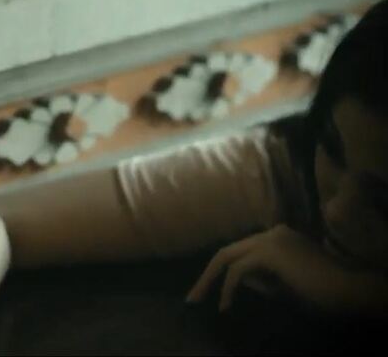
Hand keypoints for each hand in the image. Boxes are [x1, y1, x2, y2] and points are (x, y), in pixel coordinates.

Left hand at [186, 224, 341, 311]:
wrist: (347, 290)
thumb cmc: (320, 291)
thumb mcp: (282, 285)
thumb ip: (259, 278)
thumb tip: (235, 279)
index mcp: (277, 236)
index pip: (239, 250)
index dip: (219, 271)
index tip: (204, 291)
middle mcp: (272, 232)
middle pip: (227, 251)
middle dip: (206, 275)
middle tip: (191, 298)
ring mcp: (271, 238)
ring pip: (227, 257)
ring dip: (210, 281)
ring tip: (198, 300)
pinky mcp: (270, 252)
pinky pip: (238, 270)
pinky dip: (228, 288)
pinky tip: (225, 305)